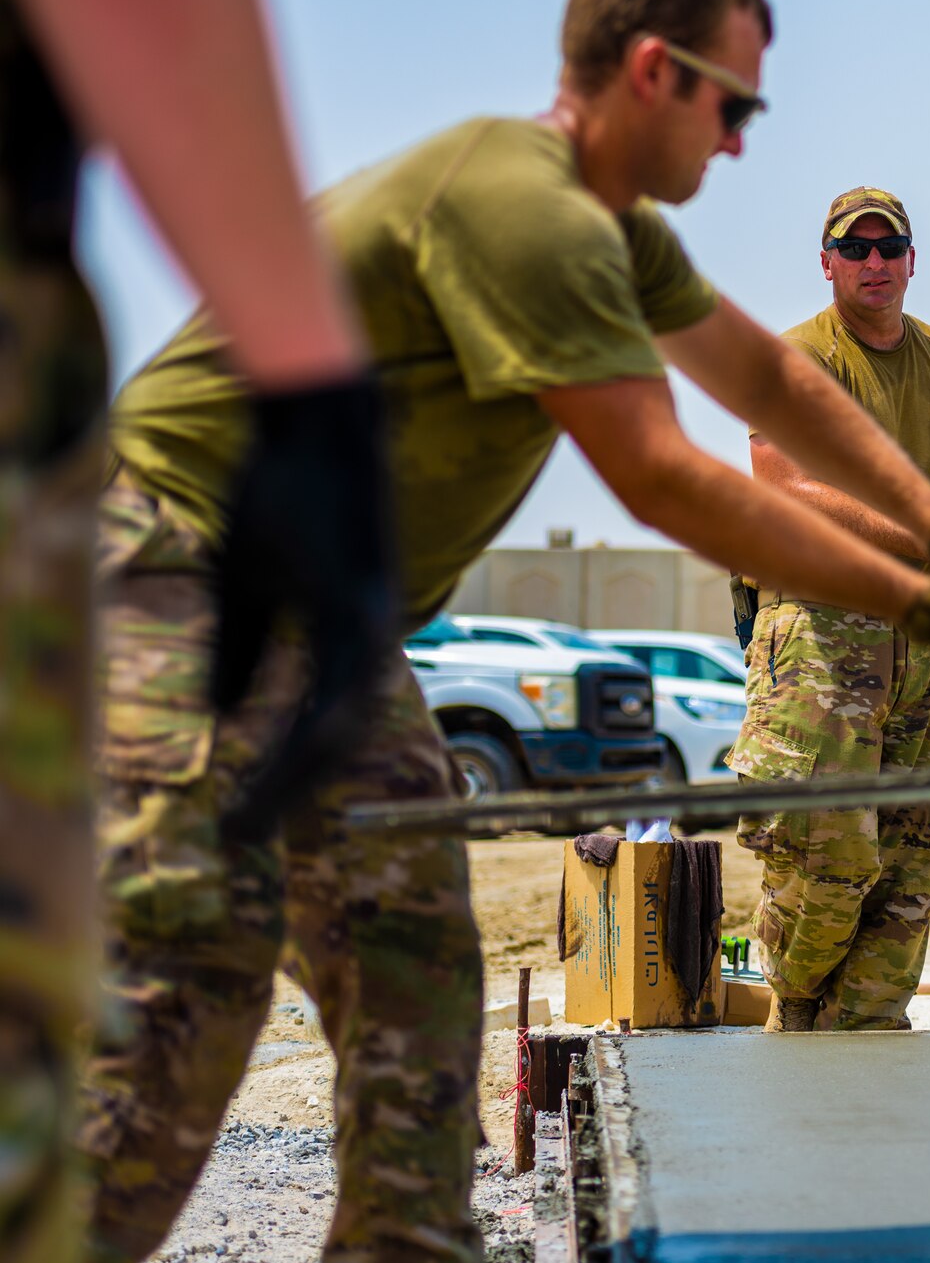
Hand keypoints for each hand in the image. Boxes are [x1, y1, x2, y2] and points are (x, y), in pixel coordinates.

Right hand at [209, 374, 399, 842]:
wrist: (311, 427)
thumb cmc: (280, 498)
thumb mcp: (246, 588)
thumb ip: (241, 650)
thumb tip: (223, 714)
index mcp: (340, 644)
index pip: (309, 729)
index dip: (275, 776)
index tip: (237, 818)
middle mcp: (368, 643)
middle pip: (333, 741)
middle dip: (287, 791)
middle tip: (242, 835)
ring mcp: (374, 624)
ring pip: (342, 722)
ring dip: (297, 771)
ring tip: (254, 814)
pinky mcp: (367, 601)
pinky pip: (346, 678)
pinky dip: (320, 721)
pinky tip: (296, 753)